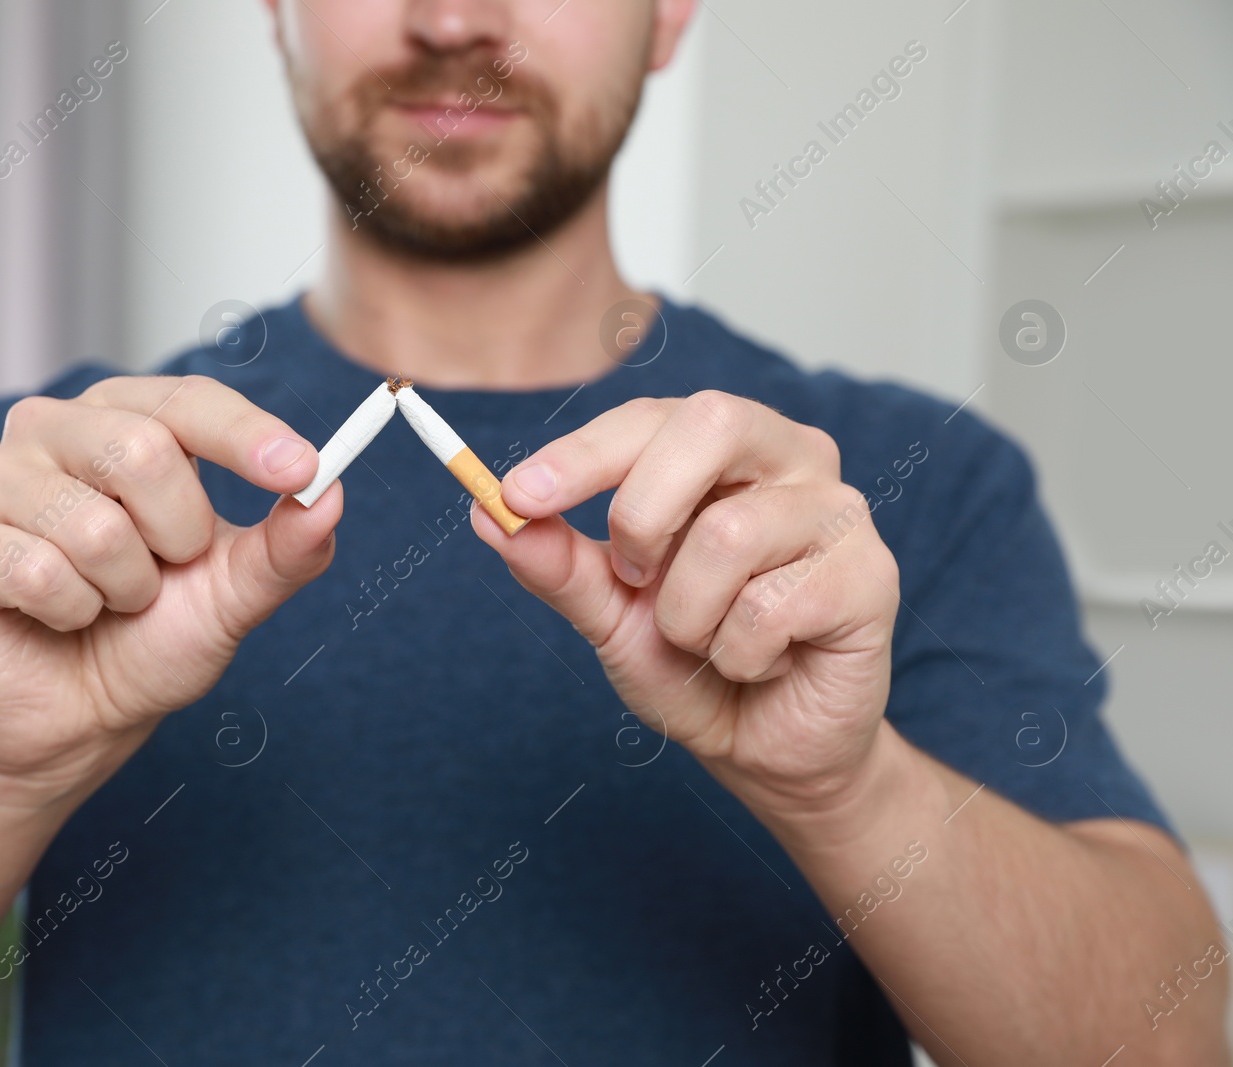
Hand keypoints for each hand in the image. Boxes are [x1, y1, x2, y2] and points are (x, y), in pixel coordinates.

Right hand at [0, 375, 340, 801]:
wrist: (74, 721)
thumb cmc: (150, 641)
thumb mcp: (233, 598)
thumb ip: (285, 549)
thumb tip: (333, 496)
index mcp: (125, 420)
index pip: (189, 402)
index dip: (248, 435)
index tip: (303, 471)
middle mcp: (53, 428)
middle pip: (142, 450)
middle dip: (177, 537)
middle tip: (159, 577)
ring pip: (92, 524)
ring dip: (121, 589)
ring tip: (102, 604)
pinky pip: (35, 568)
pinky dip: (67, 612)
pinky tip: (52, 618)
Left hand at [473, 391, 900, 812]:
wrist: (765, 747)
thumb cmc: (692, 664)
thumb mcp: (609, 617)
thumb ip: (560, 565)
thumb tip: (490, 515)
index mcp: (720, 447)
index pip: (648, 418)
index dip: (581, 453)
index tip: (517, 495)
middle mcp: (788, 456)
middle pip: (709, 424)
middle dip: (643, 512)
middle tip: (633, 580)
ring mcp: (837, 510)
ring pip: (728, 535)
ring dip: (687, 616)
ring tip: (707, 641)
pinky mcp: (869, 574)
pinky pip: (771, 607)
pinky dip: (738, 654)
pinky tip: (762, 662)